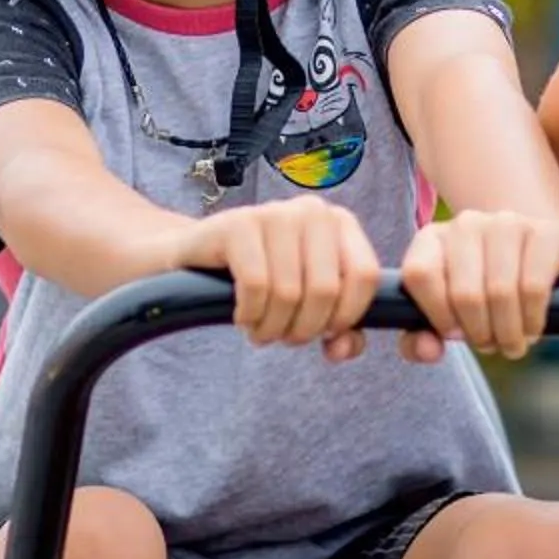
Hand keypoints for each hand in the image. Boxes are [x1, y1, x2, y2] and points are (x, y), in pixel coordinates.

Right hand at [162, 199, 381, 357]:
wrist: (194, 261)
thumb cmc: (262, 283)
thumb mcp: (308, 306)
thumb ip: (340, 330)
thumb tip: (342, 348)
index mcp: (340, 222)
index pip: (364, 275)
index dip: (346, 316)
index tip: (323, 332)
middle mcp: (312, 210)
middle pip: (325, 289)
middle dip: (303, 329)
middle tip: (282, 335)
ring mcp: (274, 212)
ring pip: (289, 292)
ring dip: (272, 327)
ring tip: (260, 328)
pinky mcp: (237, 224)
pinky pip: (256, 285)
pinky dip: (249, 314)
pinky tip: (242, 314)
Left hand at [396, 210, 558, 362]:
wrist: (539, 258)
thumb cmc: (484, 290)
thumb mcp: (447, 312)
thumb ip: (421, 338)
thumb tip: (429, 351)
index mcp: (433, 238)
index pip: (419, 273)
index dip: (437, 315)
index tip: (454, 333)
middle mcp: (468, 224)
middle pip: (465, 293)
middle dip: (479, 334)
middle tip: (491, 346)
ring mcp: (509, 224)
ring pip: (500, 292)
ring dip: (508, 333)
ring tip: (512, 343)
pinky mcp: (547, 233)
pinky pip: (533, 287)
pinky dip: (532, 320)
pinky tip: (532, 328)